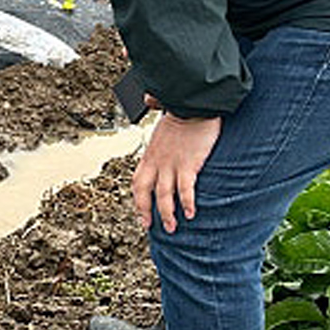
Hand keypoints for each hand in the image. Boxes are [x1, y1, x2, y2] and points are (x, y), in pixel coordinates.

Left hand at [132, 113, 221, 233]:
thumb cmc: (181, 113)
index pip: (137, 181)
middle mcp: (156, 162)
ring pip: (163, 196)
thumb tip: (148, 102)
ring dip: (167, 214)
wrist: (192, 104)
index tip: (142, 213)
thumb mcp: (162, 125)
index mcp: (149, 155)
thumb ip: (156, 134)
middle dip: (146, 212)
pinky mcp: (188, 164)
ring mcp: (171, 164)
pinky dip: (186, 203)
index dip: (138, 200)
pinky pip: (185, 189)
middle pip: (145, 192)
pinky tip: (191, 214)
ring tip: (172, 227)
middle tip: (151, 227)